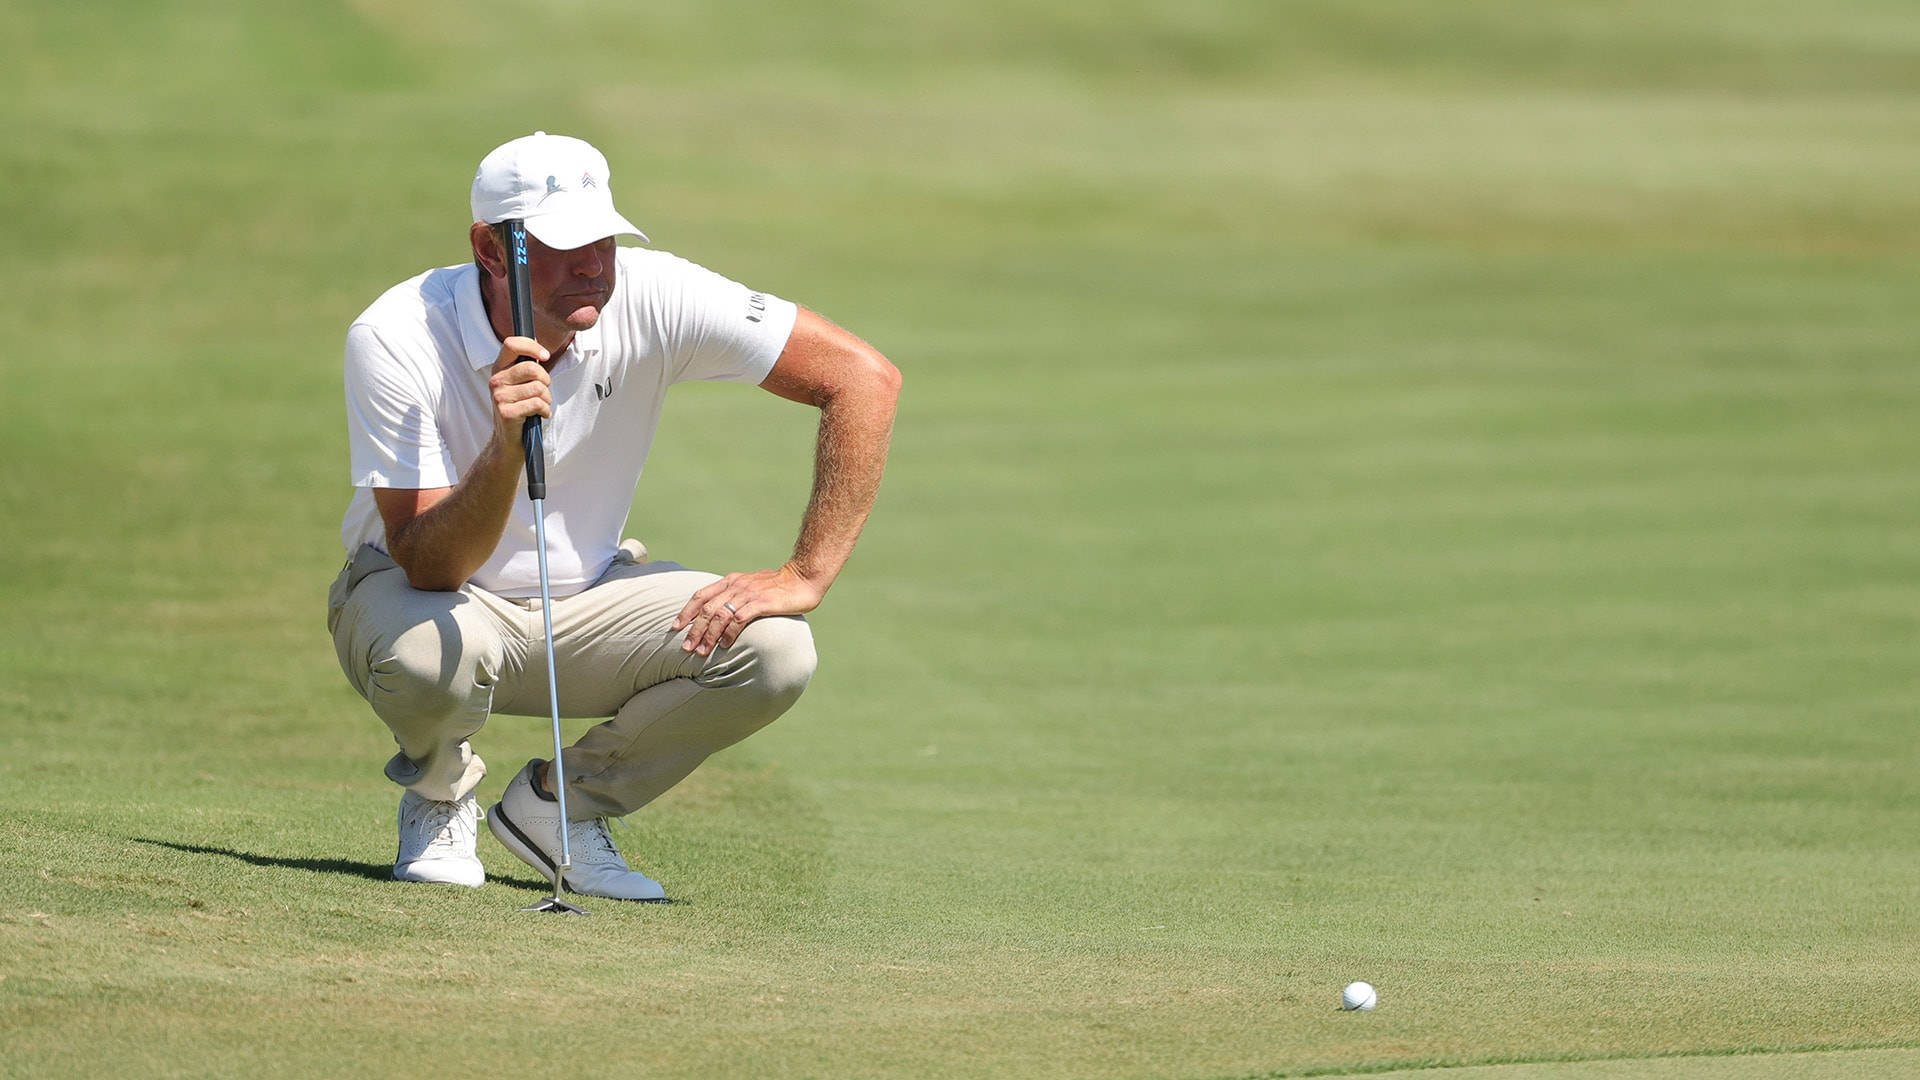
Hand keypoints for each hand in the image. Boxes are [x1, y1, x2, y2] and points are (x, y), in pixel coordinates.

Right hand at [489, 336, 550, 444]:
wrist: (508, 439)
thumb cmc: (520, 408)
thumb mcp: (521, 384)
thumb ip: (528, 367)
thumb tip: (541, 351)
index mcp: (499, 368)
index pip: (511, 344)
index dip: (532, 346)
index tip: (545, 356)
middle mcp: (496, 380)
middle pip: (532, 368)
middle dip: (546, 380)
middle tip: (543, 391)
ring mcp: (499, 397)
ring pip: (538, 388)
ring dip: (546, 399)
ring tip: (540, 406)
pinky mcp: (507, 413)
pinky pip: (537, 404)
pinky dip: (545, 411)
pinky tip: (540, 415)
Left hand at [674, 565, 824, 655]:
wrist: (803, 578)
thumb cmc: (778, 586)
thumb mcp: (751, 586)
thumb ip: (736, 596)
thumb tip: (721, 614)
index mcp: (731, 581)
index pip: (701, 595)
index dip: (686, 612)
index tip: (675, 627)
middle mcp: (736, 586)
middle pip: (707, 609)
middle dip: (694, 630)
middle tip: (686, 648)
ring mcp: (748, 594)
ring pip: (720, 616)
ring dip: (708, 635)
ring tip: (701, 652)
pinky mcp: (761, 603)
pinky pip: (739, 619)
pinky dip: (729, 633)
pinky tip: (724, 645)